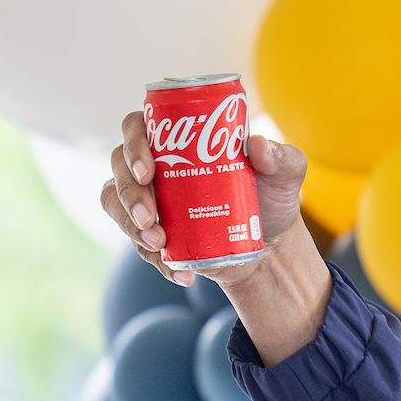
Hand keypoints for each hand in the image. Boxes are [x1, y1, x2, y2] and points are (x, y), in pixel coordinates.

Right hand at [99, 109, 308, 288]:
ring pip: (115, 202)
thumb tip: (256, 144)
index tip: (148, 169)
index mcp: (178, 137)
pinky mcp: (153, 231)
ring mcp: (149, 198)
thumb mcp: (285, 174)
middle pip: (119, 166)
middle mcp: (156, 163)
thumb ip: (281, 157)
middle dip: (129, 193)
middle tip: (150, 217)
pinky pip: (137, 243)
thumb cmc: (271, 196)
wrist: (270, 244)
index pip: (137, 127)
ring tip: (160, 244)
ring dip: (129, 225)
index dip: (133, 144)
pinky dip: (154, 259)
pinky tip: (180, 273)